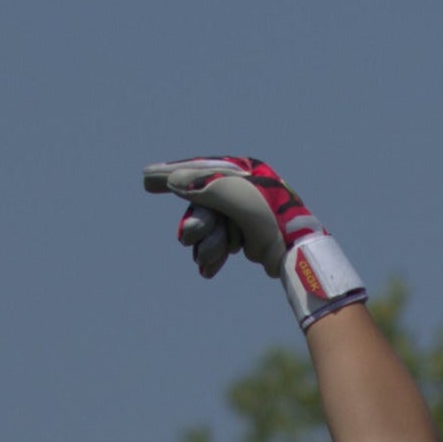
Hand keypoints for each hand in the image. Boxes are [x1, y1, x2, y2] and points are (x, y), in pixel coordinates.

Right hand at [145, 153, 311, 281]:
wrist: (295, 249)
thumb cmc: (267, 215)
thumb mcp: (228, 194)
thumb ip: (197, 185)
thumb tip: (166, 179)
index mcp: (240, 172)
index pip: (199, 172)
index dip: (171, 175)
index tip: (147, 178)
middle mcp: (241, 190)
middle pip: (200, 207)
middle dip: (198, 225)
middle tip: (191, 236)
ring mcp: (244, 215)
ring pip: (208, 230)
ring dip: (209, 244)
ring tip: (215, 255)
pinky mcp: (247, 238)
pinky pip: (219, 245)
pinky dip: (213, 256)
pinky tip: (209, 269)